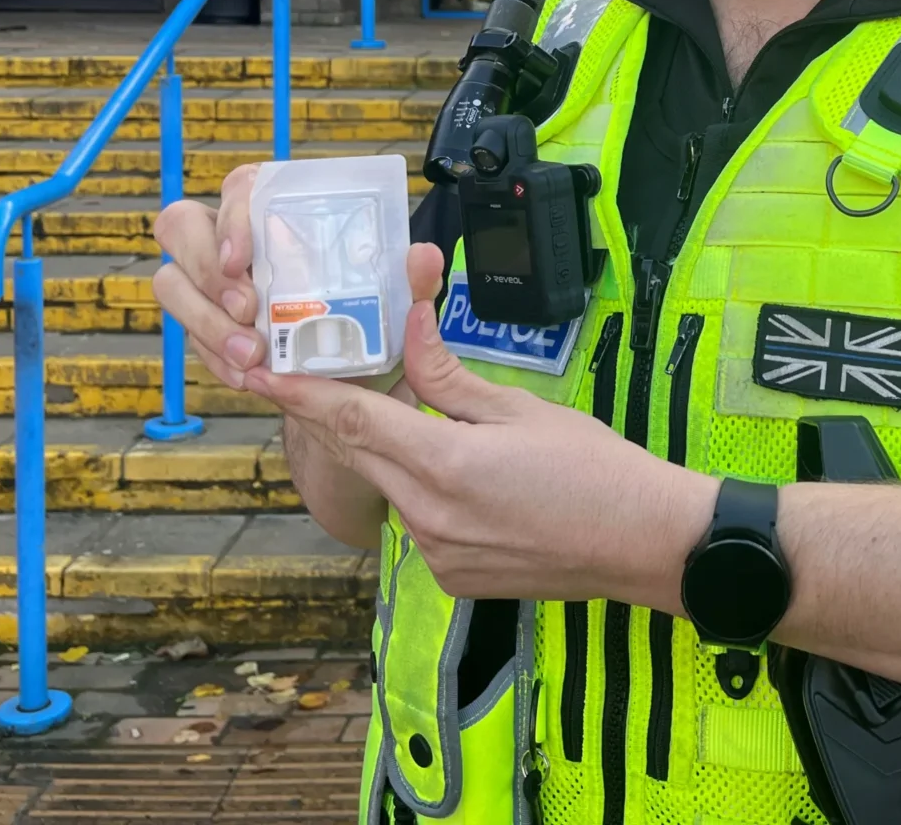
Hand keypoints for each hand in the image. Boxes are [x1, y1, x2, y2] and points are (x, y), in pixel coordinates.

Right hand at [152, 163, 442, 396]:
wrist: (355, 386)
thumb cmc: (373, 327)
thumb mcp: (399, 307)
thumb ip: (415, 283)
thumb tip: (423, 255)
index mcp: (283, 215)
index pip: (241, 186)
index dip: (232, 214)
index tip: (242, 257)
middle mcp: (239, 242)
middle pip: (181, 225)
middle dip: (205, 269)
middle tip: (246, 310)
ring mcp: (212, 285)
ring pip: (172, 282)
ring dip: (206, 320)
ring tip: (252, 354)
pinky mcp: (206, 327)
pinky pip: (188, 337)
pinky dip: (215, 358)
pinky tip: (247, 375)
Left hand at [245, 320, 719, 606]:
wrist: (643, 542)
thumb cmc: (594, 468)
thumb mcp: (520, 408)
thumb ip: (448, 374)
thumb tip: (408, 323)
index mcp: (445, 465)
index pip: (352, 422)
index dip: (300, 393)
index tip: (257, 368)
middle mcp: (428, 517)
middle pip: (359, 455)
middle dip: (333, 417)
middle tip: (309, 375)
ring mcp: (437, 554)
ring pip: (389, 488)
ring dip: (390, 454)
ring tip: (423, 423)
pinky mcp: (451, 576)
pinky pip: (417, 522)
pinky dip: (423, 491)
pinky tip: (468, 478)